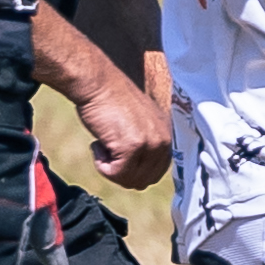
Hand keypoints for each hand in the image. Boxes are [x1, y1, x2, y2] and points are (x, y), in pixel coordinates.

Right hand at [67, 56, 174, 188]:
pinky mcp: (133, 146)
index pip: (157, 172)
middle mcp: (164, 139)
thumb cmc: (109, 100)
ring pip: (131, 180)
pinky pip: (117, 174)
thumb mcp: (137, 123)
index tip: (118, 159)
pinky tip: (98, 144)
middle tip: (107, 153)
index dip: (134, 171)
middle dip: (122, 173)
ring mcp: (150, 143)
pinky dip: (101, 165)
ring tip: (103, 145)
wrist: (98, 84)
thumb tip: (139, 173)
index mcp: (166, 134)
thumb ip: (145, 144)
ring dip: (111, 169)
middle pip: (145, 180)